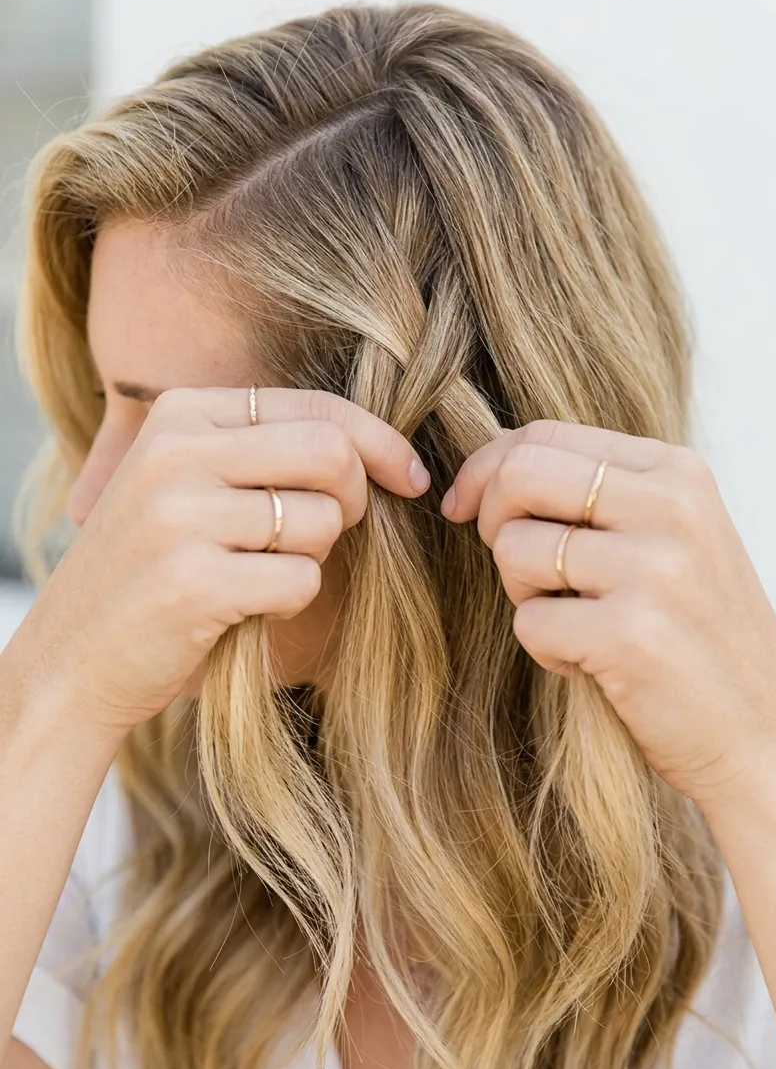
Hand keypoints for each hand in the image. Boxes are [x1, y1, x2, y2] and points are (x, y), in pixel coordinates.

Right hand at [6, 388, 429, 734]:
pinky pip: (303, 581)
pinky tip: (245, 610)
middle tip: (332, 533)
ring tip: (260, 575)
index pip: (314, 407)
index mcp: (180, 414)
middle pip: (331, 454)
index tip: (411, 477)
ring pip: (323, 520)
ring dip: (314, 558)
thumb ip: (262, 452)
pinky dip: (293, 603)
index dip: (380, 441)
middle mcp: (177, 452)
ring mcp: (181, 515)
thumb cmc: (150, 571)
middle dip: (355, 499)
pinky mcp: (194, 582)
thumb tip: (379, 450)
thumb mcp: (188, 485)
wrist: (71, 661)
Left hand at [442, 419, 775, 807]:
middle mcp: (670, 508)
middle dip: (492, 521)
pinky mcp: (630, 636)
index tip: (466, 507)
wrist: (765, 736)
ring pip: (514, 549)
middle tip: (520, 568)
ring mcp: (653, 570)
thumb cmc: (701, 635)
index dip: (487, 469)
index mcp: (677, 472)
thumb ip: (600, 491)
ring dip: (522, 594)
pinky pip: (528, 623)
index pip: (545, 434)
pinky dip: (545, 650)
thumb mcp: (671, 537)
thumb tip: (492, 464)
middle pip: (519, 474)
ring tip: (573, 621)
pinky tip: (591, 664)